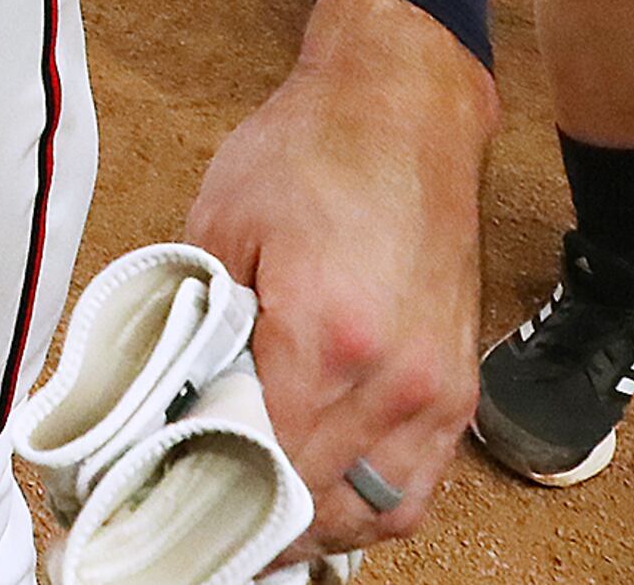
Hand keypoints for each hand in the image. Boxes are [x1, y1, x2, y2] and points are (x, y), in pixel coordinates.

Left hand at [184, 0, 495, 560]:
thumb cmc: (309, 154)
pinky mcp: (460, 389)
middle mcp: (395, 380)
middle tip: (205, 502)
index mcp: (326, 338)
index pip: (266, 466)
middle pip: (318, 504)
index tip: (172, 489)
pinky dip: (370, 505)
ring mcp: (437, 392)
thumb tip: (176, 403)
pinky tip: (325, 489)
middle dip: (257, 514)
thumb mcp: (221, 224)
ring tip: (262, 507)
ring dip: (317, 524)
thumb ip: (201, 325)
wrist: (403, 109)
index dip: (214, 488)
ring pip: (375, 515)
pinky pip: (418, 487)